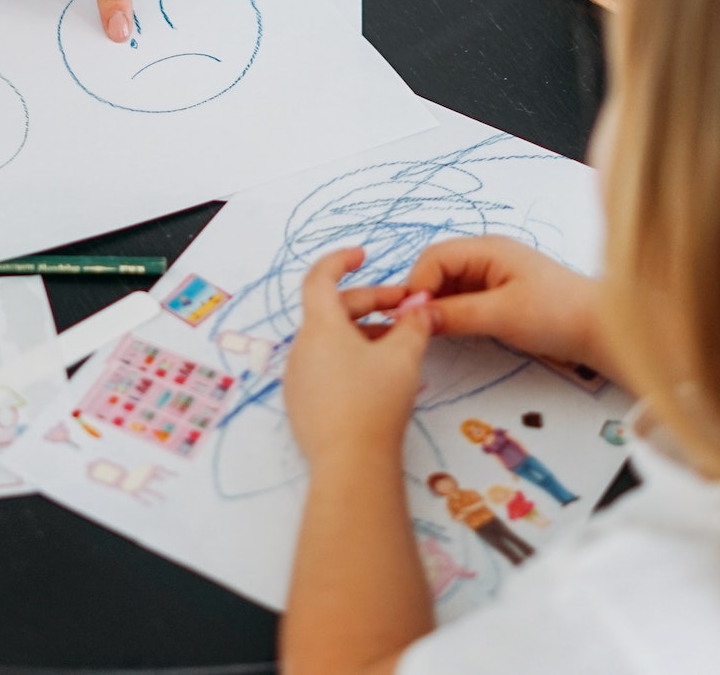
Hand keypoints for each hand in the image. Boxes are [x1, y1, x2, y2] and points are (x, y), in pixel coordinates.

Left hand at [283, 247, 434, 467]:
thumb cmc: (375, 401)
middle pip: (332, 310)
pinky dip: (349, 358)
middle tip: (405, 310)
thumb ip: (414, 325)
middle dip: (370, 303)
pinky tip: (377, 375)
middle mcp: (301, 347)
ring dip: (362, 333)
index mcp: (320, 326)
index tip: (363, 256)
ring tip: (398, 344)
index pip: (320, 277)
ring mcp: (297, 378)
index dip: (340, 260)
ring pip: (329, 341)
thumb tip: (422, 307)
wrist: (350, 464)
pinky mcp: (301, 404)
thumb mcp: (404, 356)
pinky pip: (324, 367)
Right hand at [400, 236, 613, 378]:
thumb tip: (411, 316)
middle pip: (437, 269)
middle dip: (422, 295)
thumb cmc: (556, 314)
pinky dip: (451, 313)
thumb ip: (455, 314)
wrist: (602, 331)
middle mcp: (486, 256)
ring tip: (428, 333)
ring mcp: (493, 275)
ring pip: (448, 285)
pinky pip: (463, 298)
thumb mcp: (501, 315)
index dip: (416, 286)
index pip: (435, 258)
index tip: (410, 319)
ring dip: (436, 306)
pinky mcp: (500, 295)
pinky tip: (448, 331)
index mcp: (487, 249)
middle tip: (415, 328)